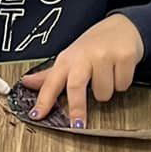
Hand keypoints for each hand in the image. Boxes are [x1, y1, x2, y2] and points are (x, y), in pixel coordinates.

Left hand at [20, 14, 144, 128]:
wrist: (122, 26)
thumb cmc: (92, 46)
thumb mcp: (69, 58)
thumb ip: (49, 75)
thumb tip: (26, 83)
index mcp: (67, 60)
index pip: (51, 82)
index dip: (43, 100)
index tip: (37, 115)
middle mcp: (83, 57)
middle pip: (76, 87)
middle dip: (77, 108)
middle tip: (78, 125)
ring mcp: (104, 56)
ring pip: (104, 92)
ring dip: (107, 91)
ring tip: (106, 76)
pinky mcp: (124, 57)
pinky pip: (122, 85)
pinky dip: (122, 83)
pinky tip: (118, 70)